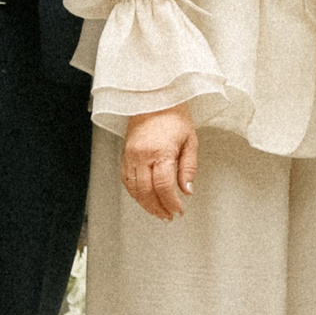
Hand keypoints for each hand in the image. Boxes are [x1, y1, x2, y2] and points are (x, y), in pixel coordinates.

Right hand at [121, 105, 197, 219]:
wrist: (154, 98)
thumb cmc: (174, 116)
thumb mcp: (190, 140)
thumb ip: (188, 168)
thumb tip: (187, 190)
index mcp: (161, 151)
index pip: (164, 186)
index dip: (171, 203)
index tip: (178, 210)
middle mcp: (142, 155)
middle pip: (147, 192)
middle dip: (158, 208)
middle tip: (168, 216)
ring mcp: (131, 156)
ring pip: (134, 190)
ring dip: (145, 204)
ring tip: (157, 211)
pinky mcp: (124, 155)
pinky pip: (126, 180)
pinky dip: (134, 193)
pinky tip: (143, 198)